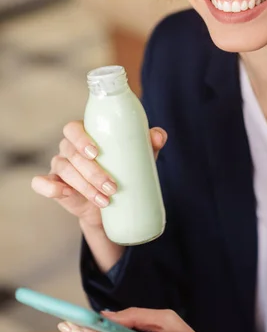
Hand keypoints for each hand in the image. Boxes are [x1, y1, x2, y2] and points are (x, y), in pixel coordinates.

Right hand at [31, 120, 167, 228]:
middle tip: (112, 187)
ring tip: (105, 200)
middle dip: (92, 171)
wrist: (112, 202)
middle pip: (72, 153)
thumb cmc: (123, 169)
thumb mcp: (137, 156)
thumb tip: (159, 135)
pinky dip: (49, 187)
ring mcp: (60, 167)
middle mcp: (69, 148)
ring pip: (65, 170)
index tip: (96, 152)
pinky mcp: (55, 186)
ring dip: (84, 186)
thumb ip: (149, 144)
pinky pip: (42, 184)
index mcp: (84, 134)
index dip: (81, 138)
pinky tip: (64, 193)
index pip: (73, 129)